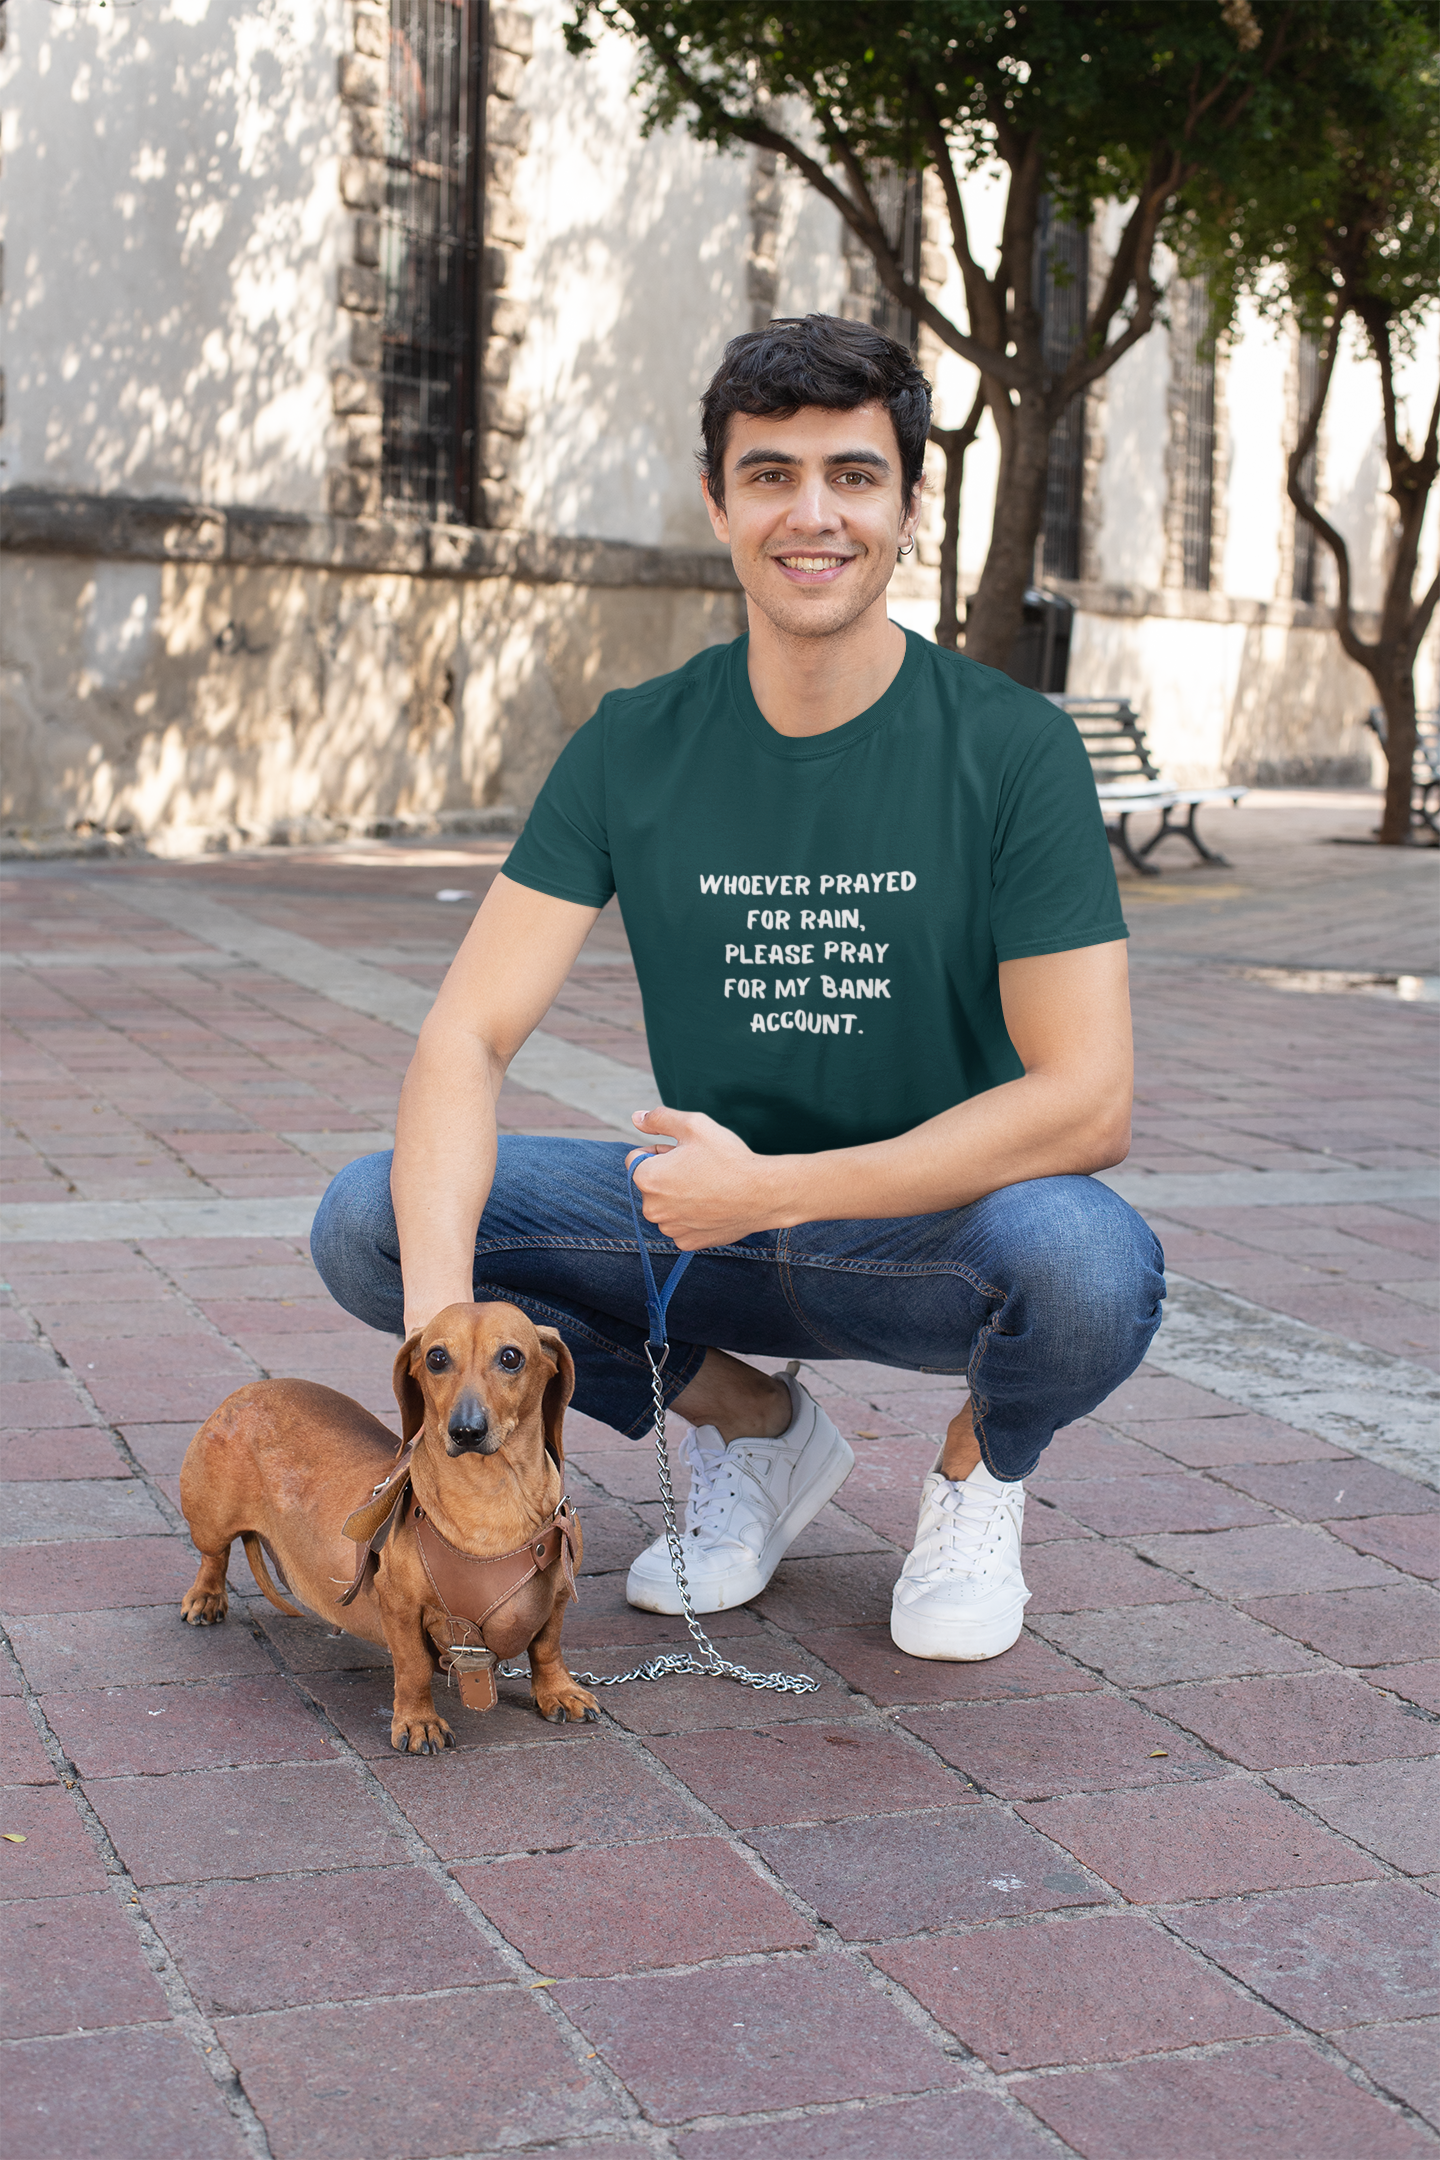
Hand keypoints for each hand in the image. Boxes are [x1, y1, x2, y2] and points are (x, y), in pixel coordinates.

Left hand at [626, 1106, 786, 1249]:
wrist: (762, 1194)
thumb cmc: (727, 1157)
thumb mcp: (694, 1125)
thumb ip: (660, 1118)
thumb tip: (636, 1118)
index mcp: (646, 1178)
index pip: (637, 1158)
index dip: (661, 1150)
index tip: (685, 1153)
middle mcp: (651, 1208)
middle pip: (651, 1184)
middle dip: (667, 1174)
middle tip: (699, 1169)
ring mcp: (670, 1229)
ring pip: (666, 1205)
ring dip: (678, 1196)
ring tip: (708, 1187)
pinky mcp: (687, 1243)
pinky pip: (681, 1225)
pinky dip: (691, 1216)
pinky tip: (712, 1206)